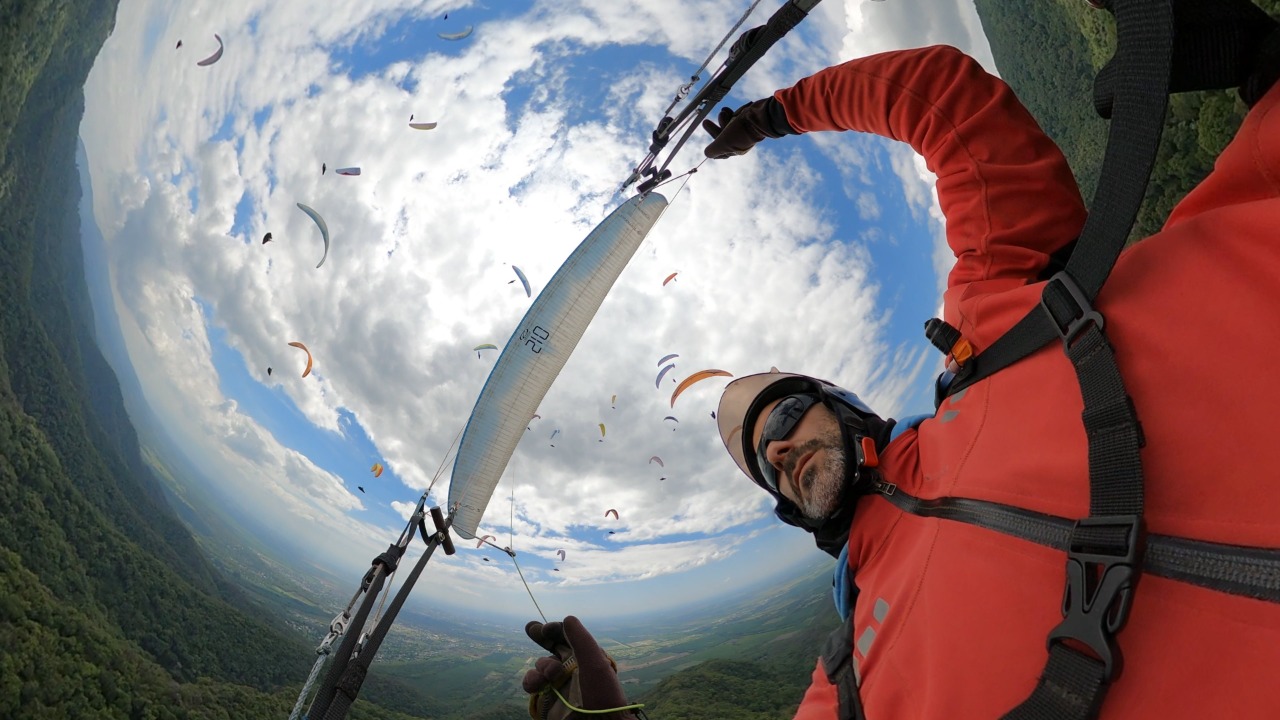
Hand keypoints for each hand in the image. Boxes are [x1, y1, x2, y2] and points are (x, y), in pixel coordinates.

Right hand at [522, 616, 640, 718]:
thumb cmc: (601, 695)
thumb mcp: (594, 663)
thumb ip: (581, 639)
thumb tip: (567, 618)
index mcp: (585, 657)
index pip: (568, 637)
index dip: (556, 630)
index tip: (546, 629)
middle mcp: (571, 668)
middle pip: (552, 646)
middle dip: (541, 636)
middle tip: (530, 628)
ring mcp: (557, 682)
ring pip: (540, 664)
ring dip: (542, 666)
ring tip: (551, 676)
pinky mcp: (545, 696)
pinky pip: (531, 683)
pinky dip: (530, 681)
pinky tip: (537, 685)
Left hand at [702, 97, 795, 158]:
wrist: (761, 116)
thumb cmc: (742, 131)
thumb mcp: (724, 143)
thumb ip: (714, 150)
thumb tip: (707, 154)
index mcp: (736, 150)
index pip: (721, 153)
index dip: (713, 150)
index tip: (707, 148)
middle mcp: (740, 141)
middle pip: (723, 137)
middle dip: (713, 129)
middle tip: (705, 122)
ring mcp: (743, 130)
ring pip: (728, 125)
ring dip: (722, 118)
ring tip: (722, 112)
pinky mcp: (746, 119)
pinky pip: (734, 117)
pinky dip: (729, 113)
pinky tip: (726, 109)